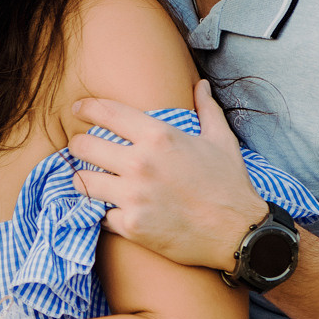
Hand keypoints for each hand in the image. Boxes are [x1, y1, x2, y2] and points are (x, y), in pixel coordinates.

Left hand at [69, 79, 265, 271]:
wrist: (239, 234)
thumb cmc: (230, 185)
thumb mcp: (221, 141)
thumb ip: (206, 109)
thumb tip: (200, 84)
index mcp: (159, 137)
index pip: (106, 112)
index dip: (86, 108)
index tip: (78, 110)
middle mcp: (141, 164)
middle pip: (82, 146)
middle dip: (79, 146)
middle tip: (83, 149)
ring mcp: (133, 196)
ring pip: (82, 181)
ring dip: (85, 180)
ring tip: (92, 179)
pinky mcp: (131, 226)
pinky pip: (98, 214)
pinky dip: (103, 212)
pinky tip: (112, 209)